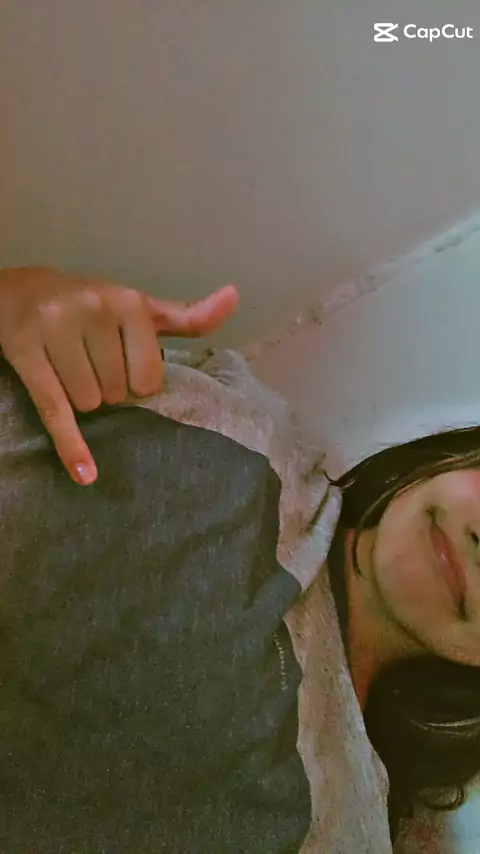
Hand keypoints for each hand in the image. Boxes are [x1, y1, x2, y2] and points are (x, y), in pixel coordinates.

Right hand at [0, 267, 237, 484]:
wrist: (22, 293)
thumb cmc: (93, 307)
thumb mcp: (140, 309)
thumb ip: (187, 317)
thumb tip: (234, 297)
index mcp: (129, 302)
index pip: (149, 378)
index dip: (137, 383)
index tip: (120, 366)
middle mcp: (94, 309)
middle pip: (118, 391)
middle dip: (107, 389)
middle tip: (90, 365)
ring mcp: (57, 329)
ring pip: (89, 402)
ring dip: (83, 400)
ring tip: (69, 371)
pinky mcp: (26, 353)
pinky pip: (54, 409)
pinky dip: (71, 445)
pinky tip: (85, 474)